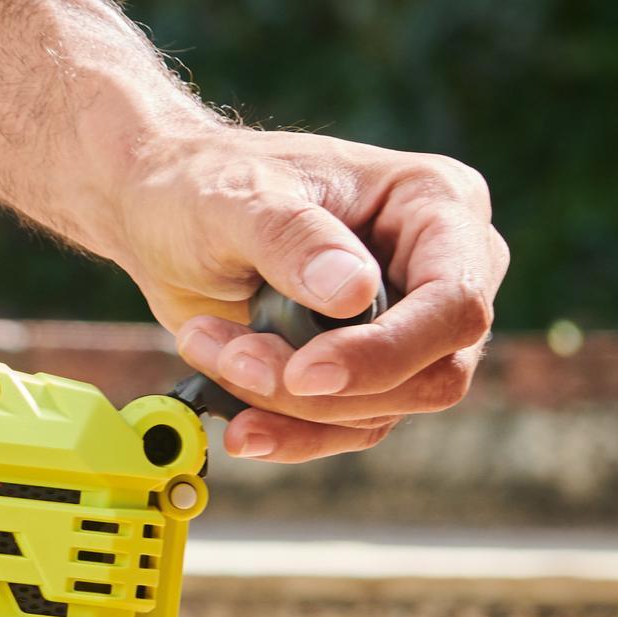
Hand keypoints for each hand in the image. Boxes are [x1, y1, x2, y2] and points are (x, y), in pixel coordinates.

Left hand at [94, 116, 506, 463]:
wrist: (162, 214)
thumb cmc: (205, 184)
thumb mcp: (236, 198)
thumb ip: (291, 237)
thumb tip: (353, 292)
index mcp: (437, 202)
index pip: (455, 300)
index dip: (388, 350)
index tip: (304, 372)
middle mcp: (441, 269)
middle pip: (431, 371)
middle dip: (325, 388)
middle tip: (232, 358)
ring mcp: (411, 326)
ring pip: (385, 409)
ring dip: (289, 405)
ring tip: (206, 348)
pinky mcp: (369, 371)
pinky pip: (350, 427)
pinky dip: (288, 432)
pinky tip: (239, 423)